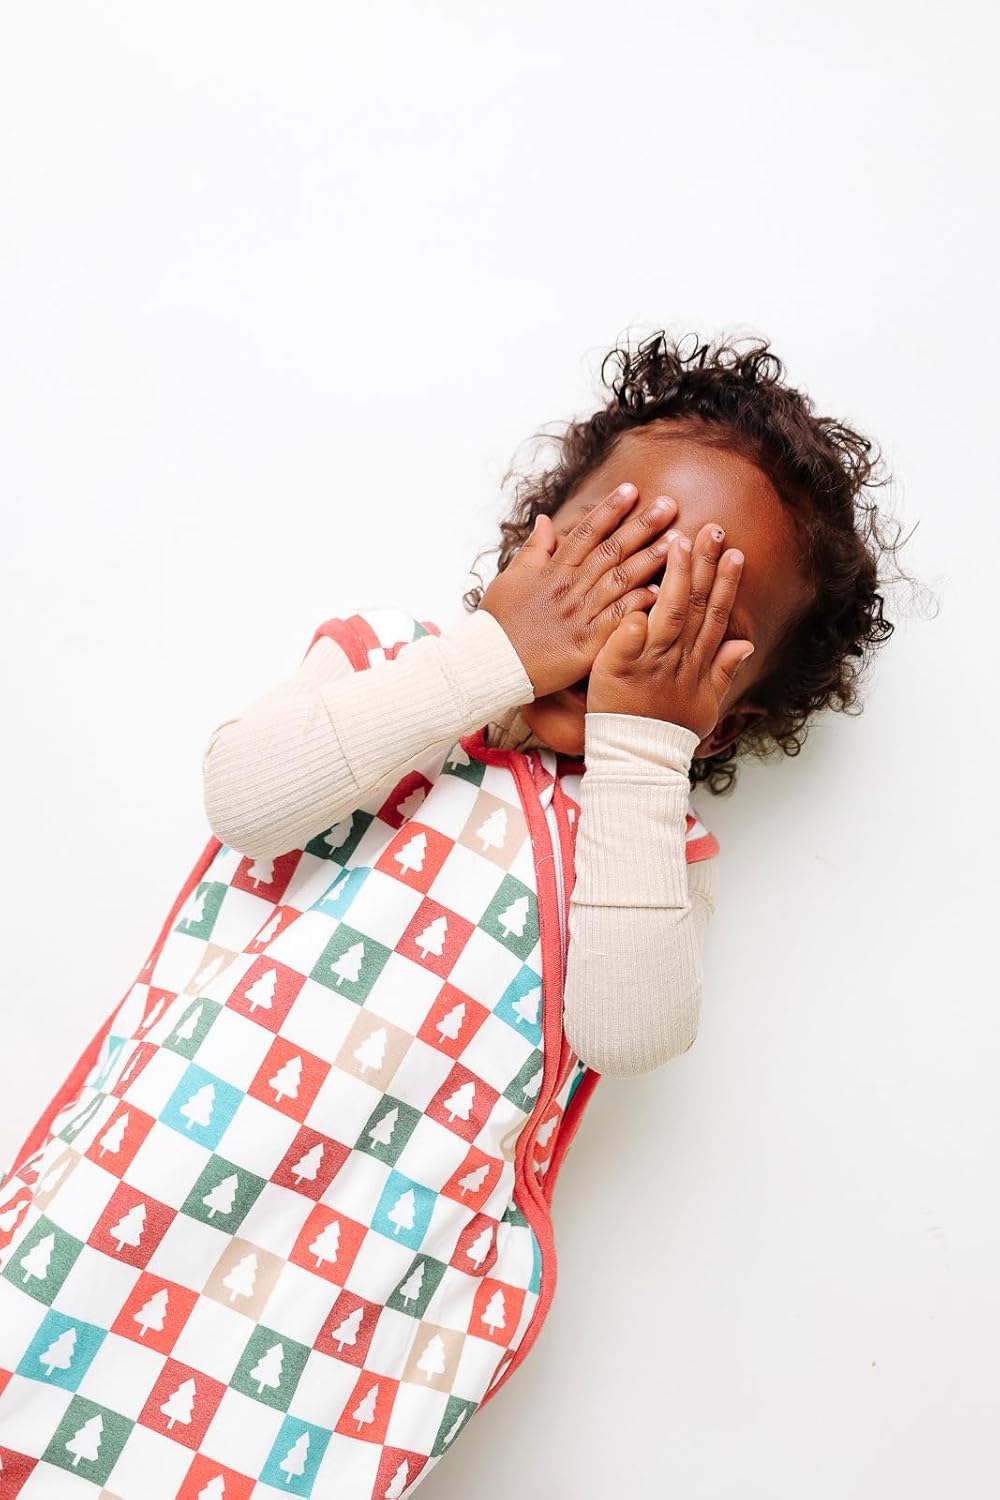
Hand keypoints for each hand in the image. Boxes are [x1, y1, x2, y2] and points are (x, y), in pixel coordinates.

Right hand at [479, 483, 677, 698]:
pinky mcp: (588, 643)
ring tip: (677, 540)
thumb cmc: (500, 623)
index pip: (586, 532)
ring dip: (651, 558)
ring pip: (621, 579)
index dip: (610, 509)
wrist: (492, 664)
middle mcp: (570, 588)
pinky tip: (664, 590)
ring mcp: (581, 614)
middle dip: (641, 525)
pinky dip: (641, 603)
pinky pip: (619, 619)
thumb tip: (543, 520)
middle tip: (669, 504)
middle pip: (611, 550)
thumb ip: (533, 550)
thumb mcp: (511, 578)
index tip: (632, 489)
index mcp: (553, 570)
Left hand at [585, 521, 754, 739]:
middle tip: (711, 530)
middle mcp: (676, 657)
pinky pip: (627, 638)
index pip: (714, 614)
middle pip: (695, 604)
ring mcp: (648, 661)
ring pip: (666, 611)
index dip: (725, 582)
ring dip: (674, 576)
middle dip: (705, 565)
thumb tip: (746, 643)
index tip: (734, 552)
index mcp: (696, 662)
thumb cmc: (668, 731)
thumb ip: (724, 670)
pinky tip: (638, 590)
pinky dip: (634, 617)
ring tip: (678, 542)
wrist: (637, 758)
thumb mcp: (705, 705)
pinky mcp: (618, 668)